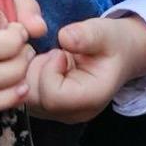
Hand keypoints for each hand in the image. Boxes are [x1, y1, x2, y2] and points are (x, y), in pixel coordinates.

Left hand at [25, 15, 145, 123]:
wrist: (120, 55)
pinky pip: (25, 97)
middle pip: (35, 100)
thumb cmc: (112, 44)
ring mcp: (61, 114)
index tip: (60, 52)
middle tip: (51, 52)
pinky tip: (45, 65)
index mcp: (92, 98)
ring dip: (30, 73)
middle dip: (35, 70)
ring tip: (50, 58)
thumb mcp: (105, 32)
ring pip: (26, 99)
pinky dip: (28, 77)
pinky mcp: (49, 109)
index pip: (53, 96)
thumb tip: (65, 37)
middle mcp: (75, 113)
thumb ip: (87, 35)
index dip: (48, 70)